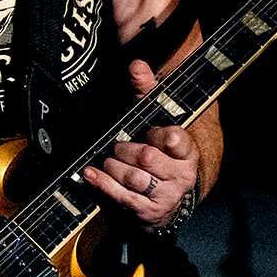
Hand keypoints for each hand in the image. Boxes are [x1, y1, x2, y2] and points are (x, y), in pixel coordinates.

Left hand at [80, 59, 198, 228]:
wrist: (162, 199)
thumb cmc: (155, 153)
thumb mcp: (153, 120)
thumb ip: (146, 91)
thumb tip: (136, 64)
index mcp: (187, 151)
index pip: (173, 138)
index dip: (156, 134)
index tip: (149, 133)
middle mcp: (182, 175)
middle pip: (146, 157)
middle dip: (124, 149)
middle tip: (118, 147)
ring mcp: (166, 196)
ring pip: (132, 177)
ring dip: (112, 166)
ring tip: (108, 161)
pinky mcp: (148, 211)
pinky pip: (121, 197)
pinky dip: (101, 183)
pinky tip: (90, 173)